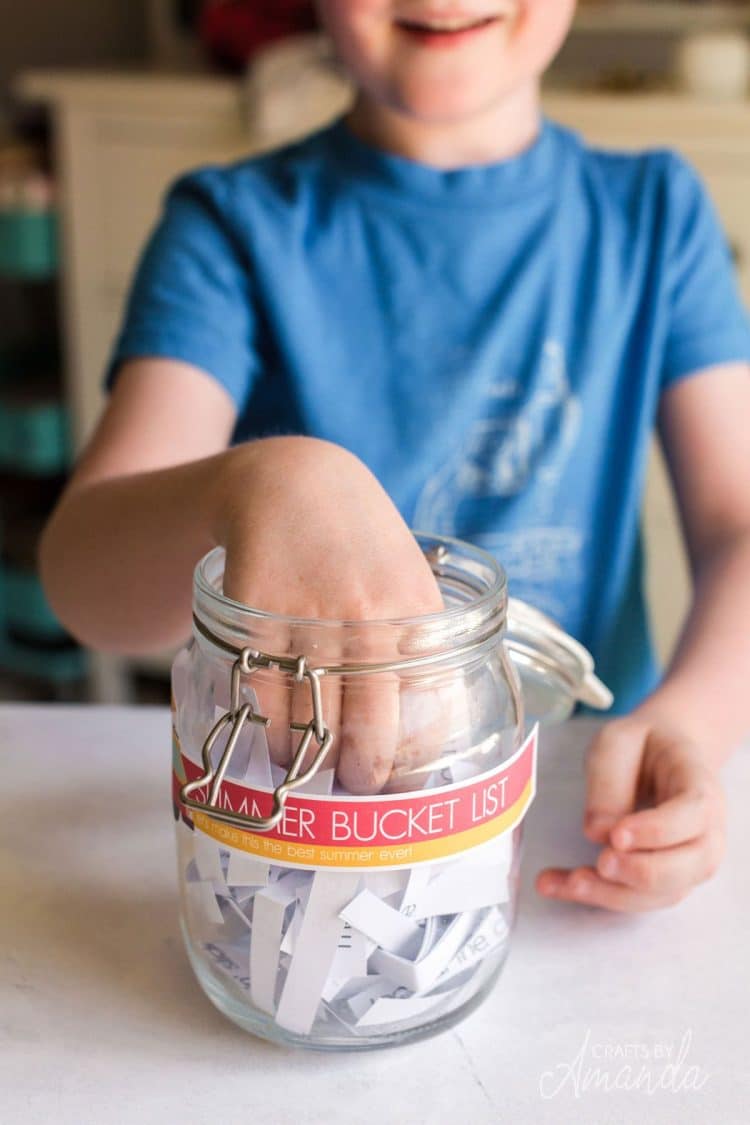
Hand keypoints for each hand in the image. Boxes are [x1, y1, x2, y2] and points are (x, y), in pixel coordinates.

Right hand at [218, 437, 445, 794]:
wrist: (293, 487)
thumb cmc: (363, 544)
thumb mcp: (413, 582)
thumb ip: (423, 649)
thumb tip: (427, 732)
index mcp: (416, 614)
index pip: (423, 715)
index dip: (410, 763)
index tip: (401, 784)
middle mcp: (366, 621)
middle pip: (368, 732)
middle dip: (364, 775)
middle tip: (360, 789)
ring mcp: (308, 620)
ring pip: (310, 725)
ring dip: (312, 761)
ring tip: (317, 767)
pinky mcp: (256, 620)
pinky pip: (266, 699)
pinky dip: (273, 733)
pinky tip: (281, 740)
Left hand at [536, 715, 726, 911]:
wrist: (662, 753)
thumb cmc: (643, 744)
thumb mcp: (618, 741)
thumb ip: (608, 781)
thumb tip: (597, 833)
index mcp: (701, 786)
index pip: (692, 815)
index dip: (657, 830)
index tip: (618, 835)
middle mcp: (706, 831)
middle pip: (688, 867)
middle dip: (641, 872)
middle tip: (600, 863)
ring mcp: (691, 860)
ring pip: (662, 892)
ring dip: (613, 894)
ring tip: (568, 882)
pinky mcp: (666, 879)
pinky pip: (638, 897)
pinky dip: (599, 896)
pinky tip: (559, 885)